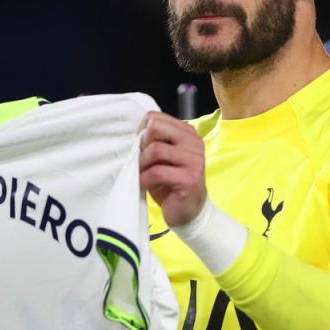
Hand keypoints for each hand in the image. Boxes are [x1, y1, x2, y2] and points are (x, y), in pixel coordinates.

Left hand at [138, 111, 207, 226]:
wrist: (189, 211)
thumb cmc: (172, 183)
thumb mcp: (163, 158)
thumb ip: (155, 141)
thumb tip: (135, 135)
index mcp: (187, 133)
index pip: (155, 117)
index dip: (141, 132)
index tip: (140, 147)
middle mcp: (194, 143)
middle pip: (155, 128)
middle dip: (141, 145)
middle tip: (141, 161)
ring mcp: (194, 160)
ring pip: (155, 150)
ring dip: (141, 164)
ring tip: (141, 174)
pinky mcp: (189, 179)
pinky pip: (157, 172)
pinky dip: (143, 179)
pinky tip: (143, 185)